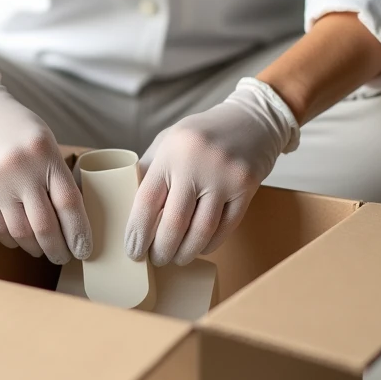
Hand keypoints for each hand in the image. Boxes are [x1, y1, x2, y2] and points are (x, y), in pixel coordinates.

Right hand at [0, 71, 92, 264]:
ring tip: (43, 251)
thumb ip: (59, 175)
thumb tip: (76, 218)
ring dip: (35, 248)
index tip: (85, 250)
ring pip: (21, 231)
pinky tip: (20, 241)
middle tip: (64, 257)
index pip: (69, 203)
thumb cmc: (20, 129)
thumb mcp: (47, 142)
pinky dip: (12, 240)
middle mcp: (21, 169)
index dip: (79, 232)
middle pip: (45, 224)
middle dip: (58, 248)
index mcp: (46, 154)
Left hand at [124, 78, 299, 266]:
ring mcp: (225, 176)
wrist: (252, 120)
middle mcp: (197, 163)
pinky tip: (200, 246)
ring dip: (186, 252)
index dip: (138, 231)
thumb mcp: (169, 141)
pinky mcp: (247, 187)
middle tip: (156, 259)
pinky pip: (226, 227)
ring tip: (177, 257)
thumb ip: (150, 170)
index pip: (148, 200)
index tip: (133, 251)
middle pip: (175, 222)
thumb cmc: (202, 134)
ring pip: (202, 230)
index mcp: (171, 152)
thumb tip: (128, 209)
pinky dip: (211, 243)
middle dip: (162, 249)